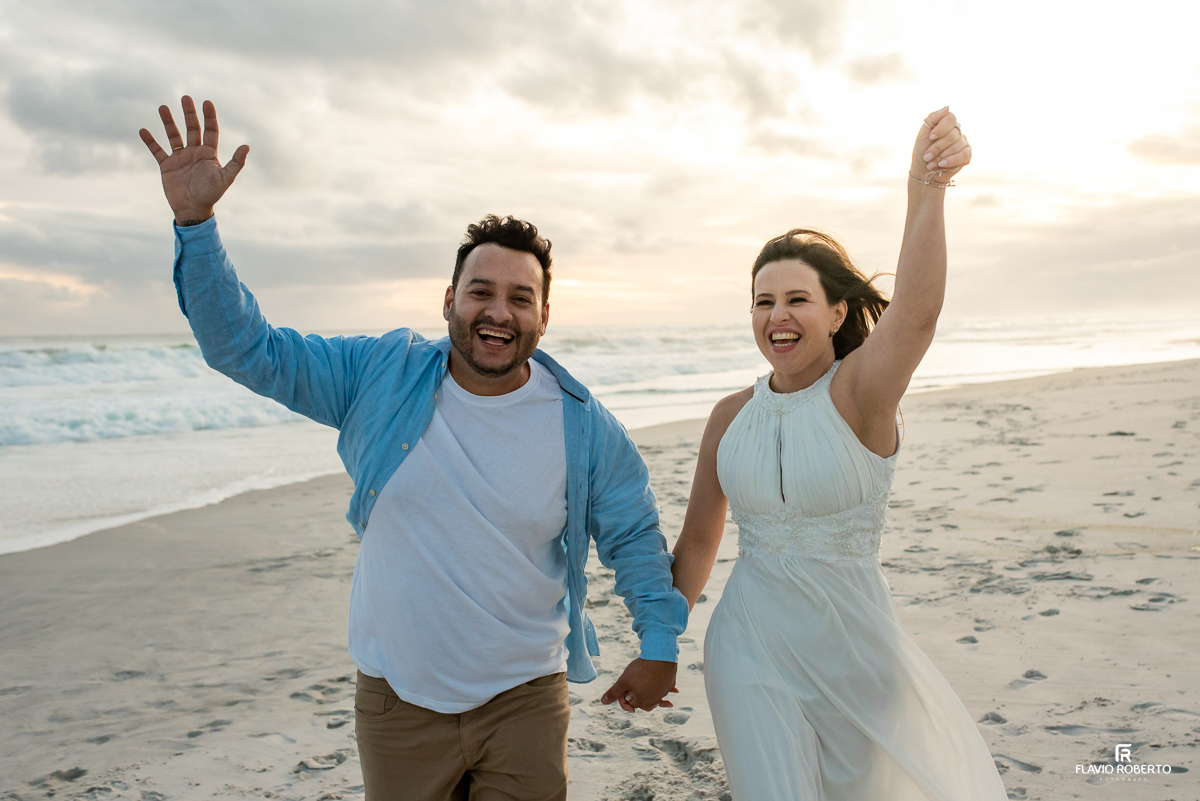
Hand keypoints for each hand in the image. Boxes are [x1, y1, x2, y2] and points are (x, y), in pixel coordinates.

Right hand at [139, 96, 248, 222]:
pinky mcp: (167, 166)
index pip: (210, 130)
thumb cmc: (210, 194)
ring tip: (163, 107)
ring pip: (174, 136)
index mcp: (209, 154)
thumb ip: (236, 163)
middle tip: (185, 98)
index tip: (206, 102)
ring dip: (168, 122)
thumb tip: (247, 146)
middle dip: (189, 113)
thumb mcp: (225, 178)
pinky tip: (143, 130)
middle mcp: (195, 153)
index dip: (209, 117)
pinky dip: (150, 141)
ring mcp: (180, 158)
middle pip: (192, 128)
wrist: (192, 209)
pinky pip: (157, 150)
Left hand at [600, 658, 678, 712]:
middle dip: (637, 698)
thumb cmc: (640, 669)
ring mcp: (662, 693)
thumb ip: (614, 692)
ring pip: (655, 697)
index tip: (621, 689)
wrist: (661, 656)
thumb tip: (603, 702)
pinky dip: (668, 691)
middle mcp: (653, 700)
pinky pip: (666, 690)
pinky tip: (674, 691)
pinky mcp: (670, 685)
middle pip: (643, 702)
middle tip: (632, 694)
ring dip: (653, 698)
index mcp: (641, 702)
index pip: (629, 704)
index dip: (622, 697)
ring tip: (649, 695)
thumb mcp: (624, 681)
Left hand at [911, 106, 970, 184]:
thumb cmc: (923, 152)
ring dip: (941, 156)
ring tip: (931, 163)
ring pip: (957, 145)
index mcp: (946, 124)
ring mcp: (963, 143)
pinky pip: (963, 155)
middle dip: (937, 147)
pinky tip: (942, 164)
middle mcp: (957, 131)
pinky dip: (951, 160)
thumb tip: (947, 108)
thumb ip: (932, 119)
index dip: (941, 128)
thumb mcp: (923, 134)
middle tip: (927, 156)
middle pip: (952, 134)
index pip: (950, 118)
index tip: (931, 138)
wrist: (924, 172)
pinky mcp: (967, 155)